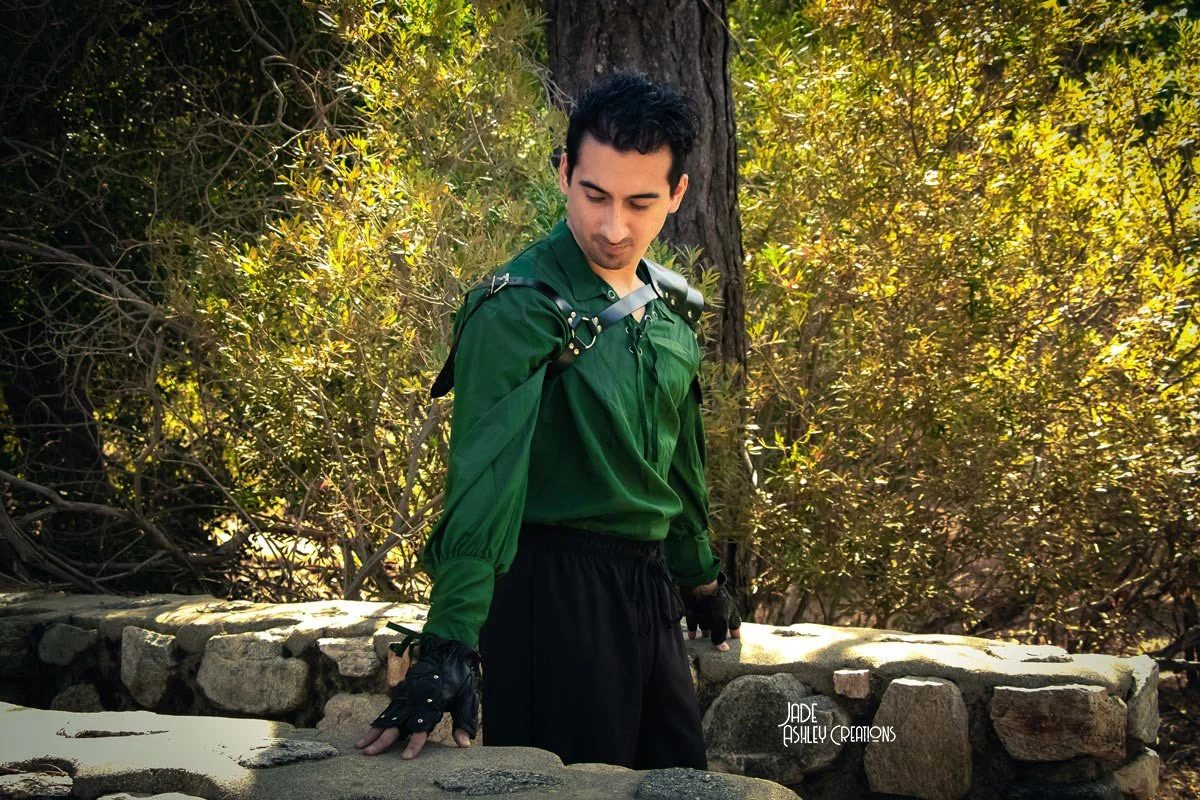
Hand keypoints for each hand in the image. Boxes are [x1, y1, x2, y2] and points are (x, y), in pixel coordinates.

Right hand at [354, 626, 480, 758]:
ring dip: (373, 732)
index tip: (405, 758)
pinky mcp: (403, 691)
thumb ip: (464, 723)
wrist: (449, 650)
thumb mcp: (468, 699)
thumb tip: (465, 745)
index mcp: (432, 705)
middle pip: (396, 725)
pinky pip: (388, 709)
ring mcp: (407, 696)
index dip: (414, 744)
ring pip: (387, 718)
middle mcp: (416, 701)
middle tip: (367, 754)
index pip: (421, 728)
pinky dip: (378, 721)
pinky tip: (369, 731)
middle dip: (381, 741)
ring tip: (358, 746)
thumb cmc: (461, 676)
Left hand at [679, 570, 740, 649]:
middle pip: (719, 624)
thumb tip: (723, 649)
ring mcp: (705, 610)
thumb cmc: (714, 603)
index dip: (735, 631)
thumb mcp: (720, 623)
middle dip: (718, 633)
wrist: (697, 587)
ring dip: (705, 631)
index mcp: (729, 612)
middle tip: (718, 643)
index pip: (735, 623)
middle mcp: (718, 611)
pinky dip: (693, 630)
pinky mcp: (694, 610)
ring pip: (706, 623)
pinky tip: (692, 637)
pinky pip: (693, 622)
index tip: (735, 639)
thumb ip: (721, 637)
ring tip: (704, 639)